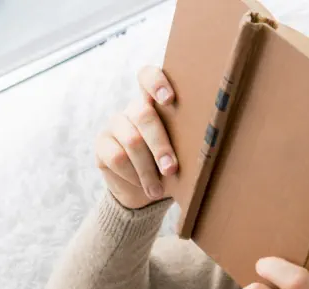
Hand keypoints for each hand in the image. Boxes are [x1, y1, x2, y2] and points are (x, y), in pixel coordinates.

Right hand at [95, 66, 178, 209]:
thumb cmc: (173, 167)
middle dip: (160, 145)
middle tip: (171, 169)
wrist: (145, 192)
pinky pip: (117, 158)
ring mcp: (115, 124)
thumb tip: (207, 148)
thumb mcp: (183, 154)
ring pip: (132, 141)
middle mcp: (134, 109)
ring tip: (159, 191)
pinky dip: (133, 176)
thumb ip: (189, 142)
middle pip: (144, 115)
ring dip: (148, 170)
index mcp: (157, 104)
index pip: (149, 77)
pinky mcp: (101, 144)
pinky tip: (144, 188)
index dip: (156, 82)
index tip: (169, 99)